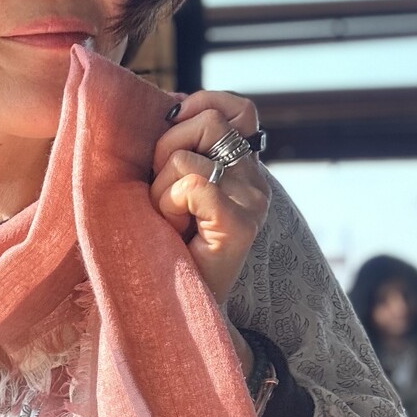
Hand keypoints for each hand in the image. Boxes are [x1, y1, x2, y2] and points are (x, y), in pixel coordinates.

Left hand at [150, 90, 269, 307]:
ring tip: (167, 217)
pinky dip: (169, 203)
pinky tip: (174, 230)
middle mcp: (255, 181)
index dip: (199, 106)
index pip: (236, 108)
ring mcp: (251, 202)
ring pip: (189, 155)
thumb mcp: (170, 186)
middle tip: (162, 190)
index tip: (171, 133)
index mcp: (243, 168)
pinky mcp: (240, 225)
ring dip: (162, 183)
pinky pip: (193, 183)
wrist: (178, 310)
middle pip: (208, 120)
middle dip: (166, 147)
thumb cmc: (164, 246)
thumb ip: (179, 148)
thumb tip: (166, 106)